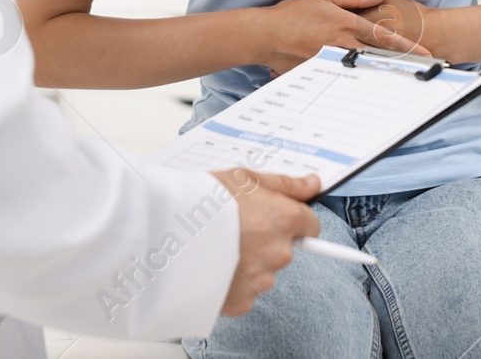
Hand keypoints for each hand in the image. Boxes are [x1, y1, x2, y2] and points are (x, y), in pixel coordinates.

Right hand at [211, 168, 319, 315]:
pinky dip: (233, 282)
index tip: (276, 217)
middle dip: (266, 240)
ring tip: (219, 244)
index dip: (293, 219)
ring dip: (249, 261)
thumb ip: (286, 185)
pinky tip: (214, 265)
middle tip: (237, 227)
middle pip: (284, 249)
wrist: (168, 231)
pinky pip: (245, 292)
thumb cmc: (203, 200)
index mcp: (284, 220)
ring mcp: (261, 280)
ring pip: (264, 271)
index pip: (310, 225)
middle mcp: (279, 252)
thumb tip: (312, 184)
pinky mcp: (241, 301)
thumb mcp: (245, 178)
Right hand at [257, 0, 431, 75]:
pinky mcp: (322, 74)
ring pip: (366, 71)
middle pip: (379, 57)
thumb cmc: (292, 14)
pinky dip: (360, 84)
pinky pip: (345, 80)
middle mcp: (342, 45)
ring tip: (407, 81)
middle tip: (425, 72)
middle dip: (403, 65)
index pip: (383, 36)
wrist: (265, 36)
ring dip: (386, 75)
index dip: (407, 46)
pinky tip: (372, 90)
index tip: (426, 54)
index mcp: (346, 24)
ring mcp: (333, 62)